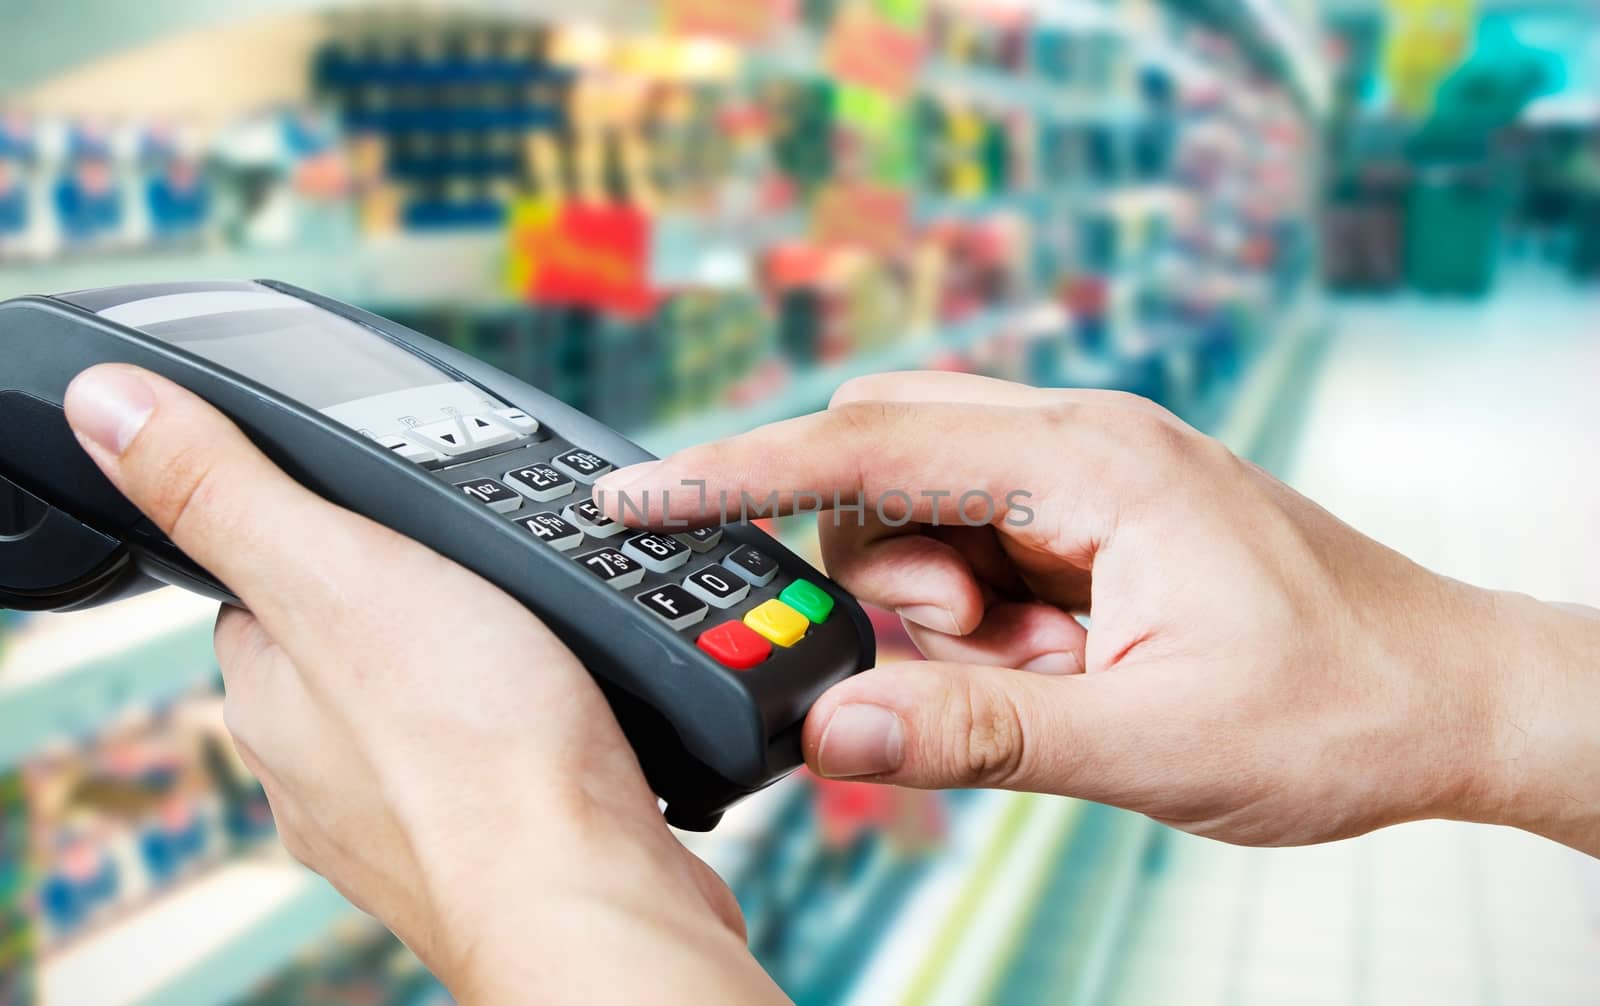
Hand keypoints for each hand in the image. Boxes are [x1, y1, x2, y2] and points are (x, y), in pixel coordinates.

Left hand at [63, 365, 783, 1002]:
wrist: (590, 892)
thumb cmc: (479, 751)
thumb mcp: (338, 570)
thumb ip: (226, 488)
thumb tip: (105, 406)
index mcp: (267, 689)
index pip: (255, 585)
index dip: (317, 534)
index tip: (380, 518)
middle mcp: (312, 766)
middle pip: (342, 646)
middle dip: (405, 604)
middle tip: (481, 575)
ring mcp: (397, 815)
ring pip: (418, 710)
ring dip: (464, 672)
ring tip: (531, 642)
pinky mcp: (483, 843)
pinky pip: (485, 762)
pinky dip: (514, 734)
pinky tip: (557, 721)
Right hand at [596, 372, 1599, 853]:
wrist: (1451, 702)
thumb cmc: (1339, 704)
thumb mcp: (1148, 736)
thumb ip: (974, 732)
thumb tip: (828, 727)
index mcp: (1092, 461)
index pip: (869, 446)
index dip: (738, 473)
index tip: (642, 493)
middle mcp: (1081, 448)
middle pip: (884, 470)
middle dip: (882, 579)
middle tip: (973, 666)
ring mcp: (1087, 487)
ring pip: (922, 521)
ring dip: (941, 618)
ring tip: (1050, 685)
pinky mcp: (1093, 531)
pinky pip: (978, 559)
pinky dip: (981, 629)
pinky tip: (1059, 675)